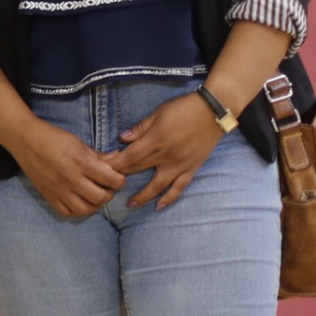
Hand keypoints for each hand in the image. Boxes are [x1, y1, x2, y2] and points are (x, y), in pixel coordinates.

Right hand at [13, 121, 122, 218]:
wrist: (25, 140)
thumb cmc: (53, 137)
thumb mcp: (78, 142)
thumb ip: (98, 155)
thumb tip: (116, 161)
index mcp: (80, 162)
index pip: (110, 179)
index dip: (119, 180)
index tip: (118, 177)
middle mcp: (70, 179)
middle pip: (100, 197)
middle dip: (110, 193)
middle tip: (108, 187)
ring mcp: (58, 190)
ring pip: (85, 209)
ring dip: (95, 205)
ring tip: (95, 196)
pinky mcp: (48, 195)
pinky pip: (67, 212)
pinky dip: (77, 210)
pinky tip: (80, 202)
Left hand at [116, 92, 224, 208]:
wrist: (213, 112)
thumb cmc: (184, 108)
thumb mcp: (158, 113)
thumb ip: (140, 128)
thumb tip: (122, 138)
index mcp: (156, 140)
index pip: (130, 156)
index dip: (115, 164)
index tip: (101, 169)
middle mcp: (166, 156)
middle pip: (139, 169)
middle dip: (122, 176)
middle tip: (108, 185)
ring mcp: (180, 165)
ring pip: (158, 185)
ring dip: (143, 196)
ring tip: (130, 204)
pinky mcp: (191, 169)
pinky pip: (179, 187)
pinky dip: (169, 198)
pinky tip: (159, 207)